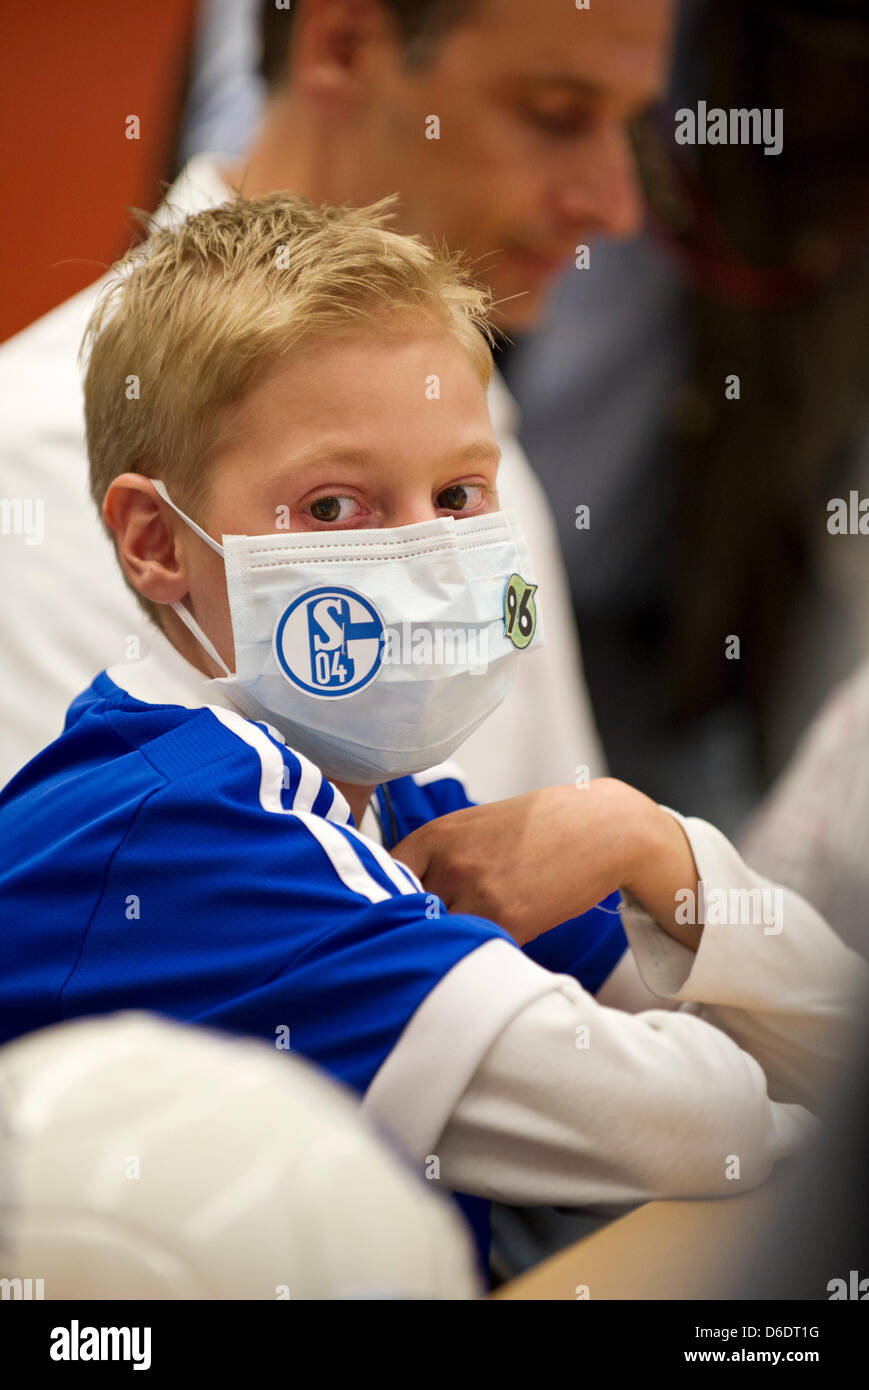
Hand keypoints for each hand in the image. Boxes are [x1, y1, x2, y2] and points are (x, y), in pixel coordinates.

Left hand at [391, 779, 657, 945]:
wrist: (599, 827)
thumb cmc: (538, 828)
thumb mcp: (476, 828)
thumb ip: (439, 860)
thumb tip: (403, 900)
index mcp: (435, 837)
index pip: (383, 882)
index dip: (385, 906)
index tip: (391, 922)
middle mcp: (449, 863)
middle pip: (407, 916)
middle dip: (414, 932)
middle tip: (418, 947)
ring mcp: (478, 892)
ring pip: (442, 937)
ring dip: (447, 949)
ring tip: (459, 953)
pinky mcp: (509, 919)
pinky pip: (479, 949)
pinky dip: (482, 954)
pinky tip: (494, 948)